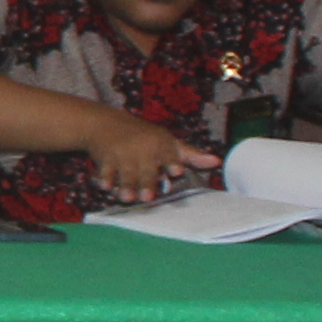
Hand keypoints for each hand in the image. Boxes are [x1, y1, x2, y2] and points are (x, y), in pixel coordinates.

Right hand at [79, 115, 220, 204]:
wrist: (106, 123)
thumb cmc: (145, 137)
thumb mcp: (168, 142)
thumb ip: (191, 155)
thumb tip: (217, 163)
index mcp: (160, 145)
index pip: (169, 155)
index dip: (172, 163)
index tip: (177, 171)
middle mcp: (142, 151)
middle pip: (145, 171)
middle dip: (146, 183)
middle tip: (148, 197)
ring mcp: (122, 156)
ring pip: (125, 175)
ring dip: (125, 186)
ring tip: (126, 198)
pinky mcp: (105, 160)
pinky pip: (105, 172)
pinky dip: (104, 179)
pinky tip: (104, 186)